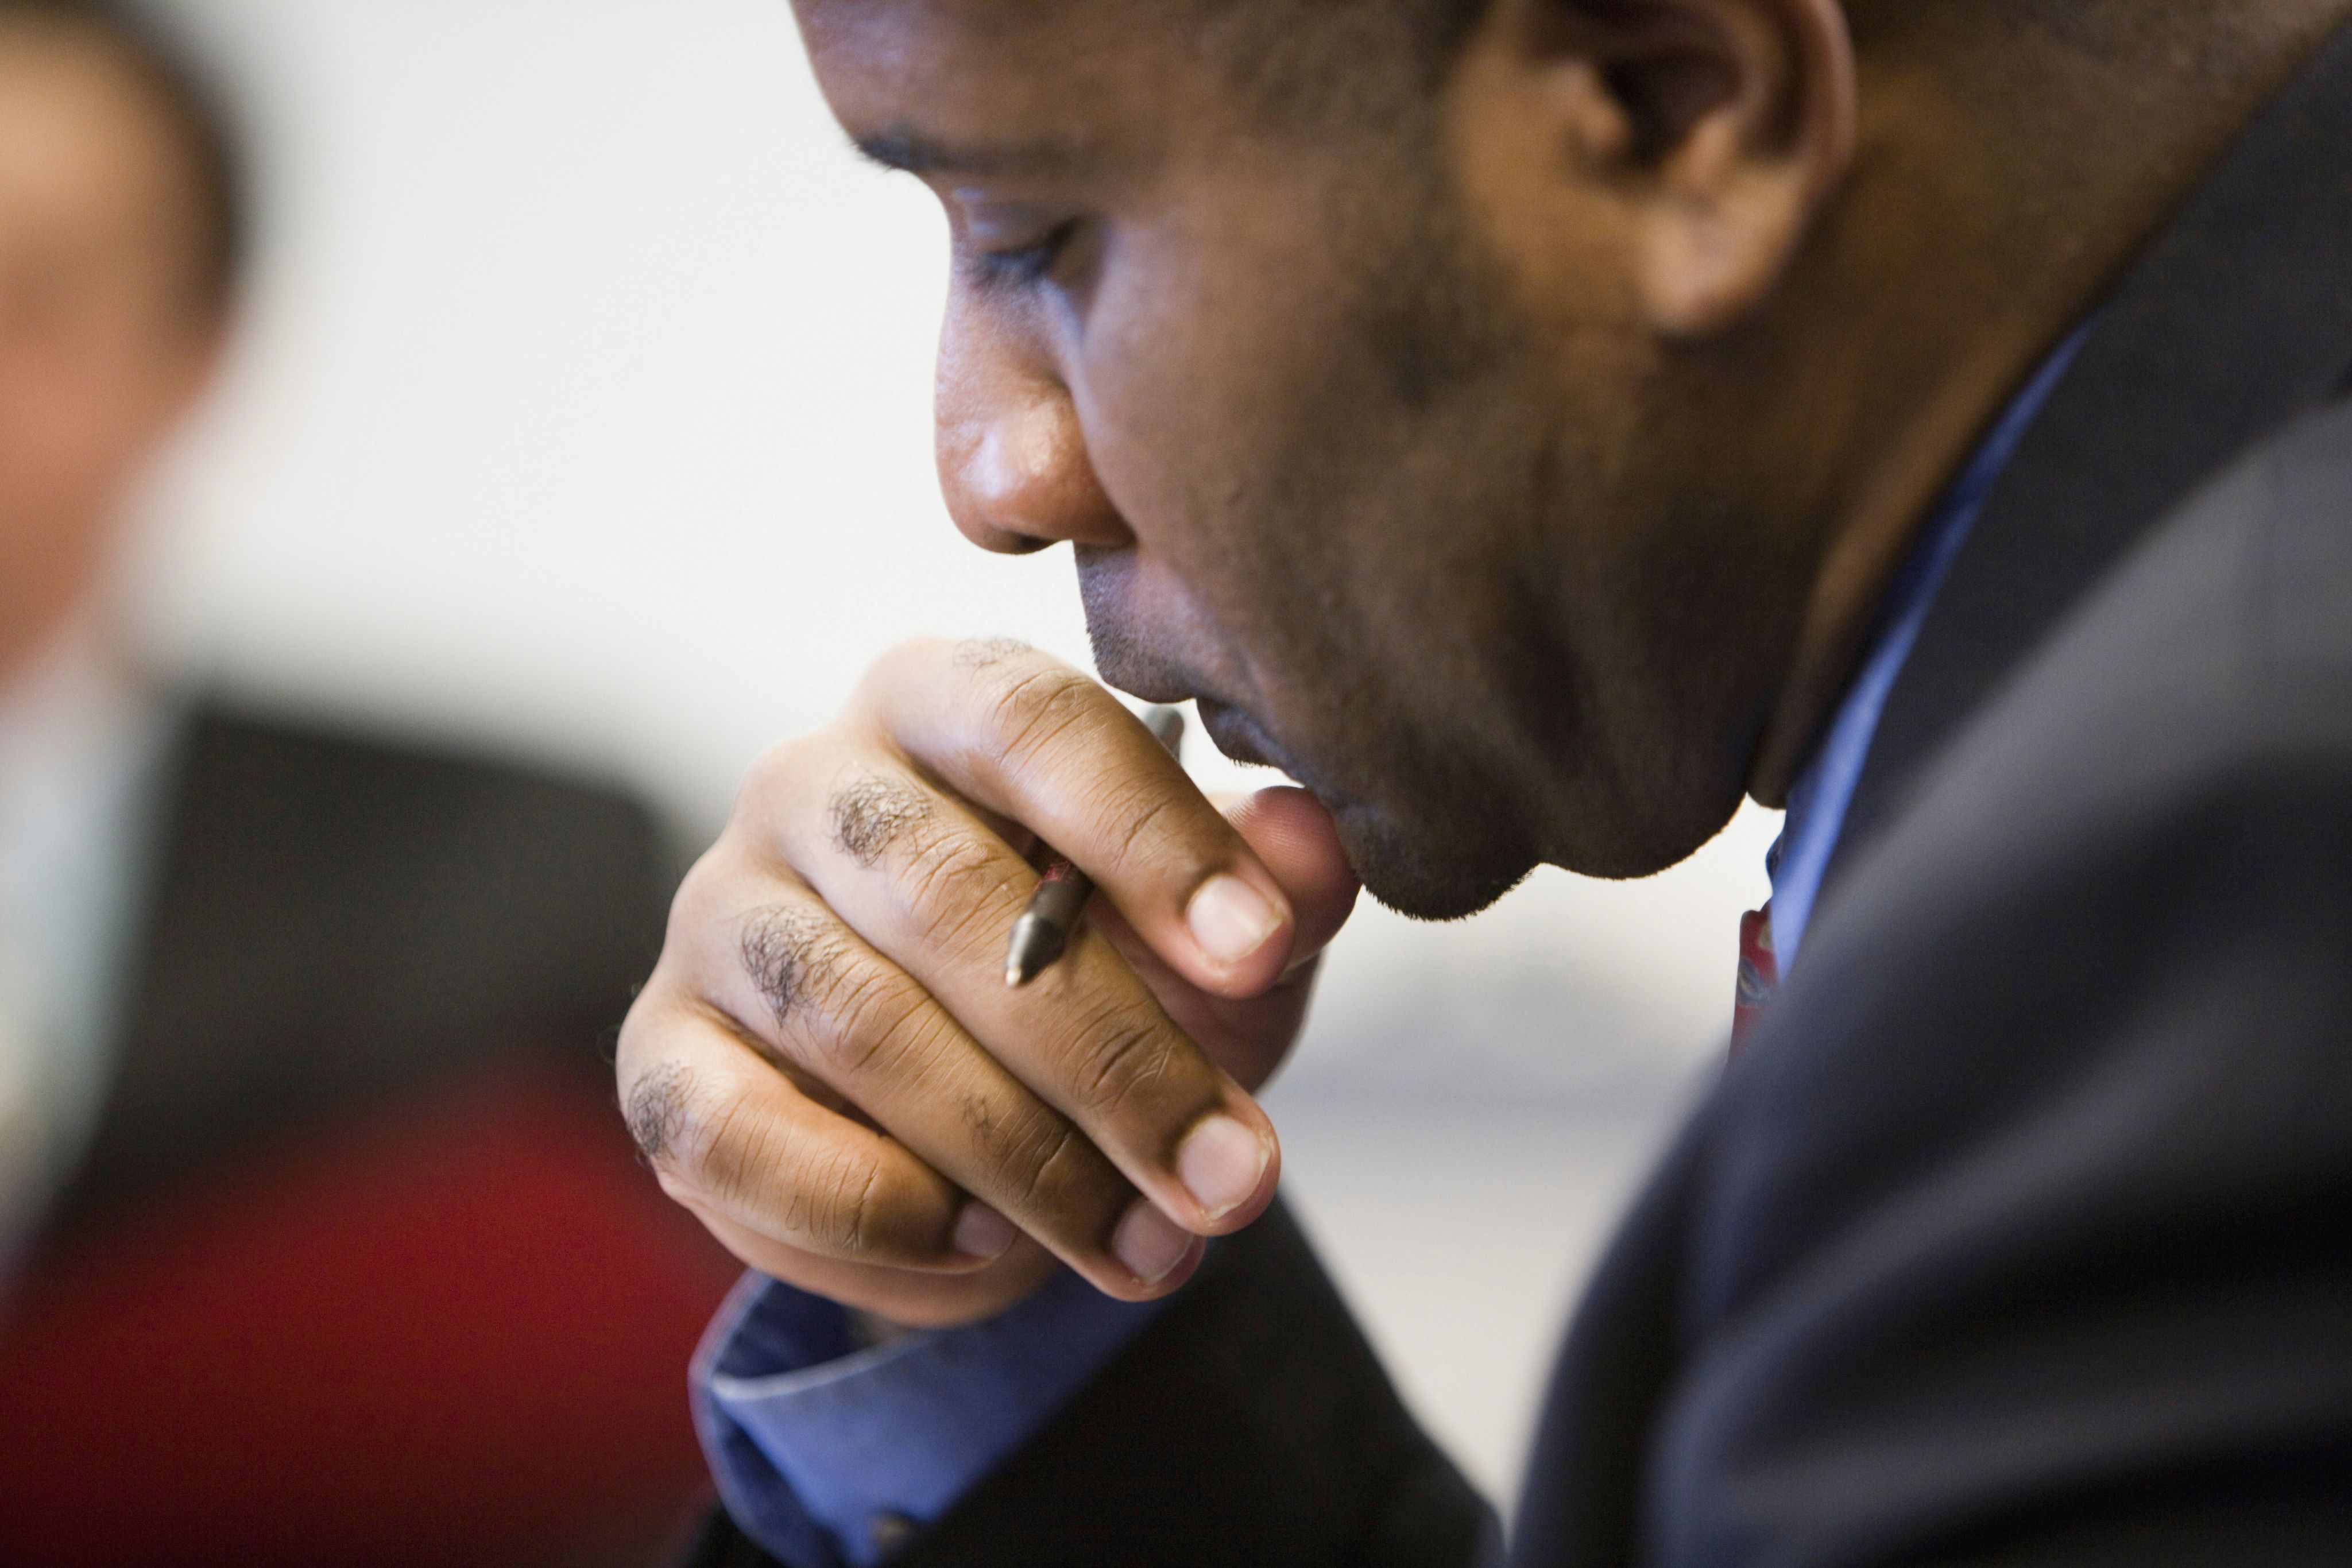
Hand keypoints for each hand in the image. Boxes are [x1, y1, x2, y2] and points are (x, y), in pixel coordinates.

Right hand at [615, 638, 1358, 1327]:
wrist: (986, 1122)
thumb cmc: (1113, 981)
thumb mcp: (1220, 943)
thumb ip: (1276, 889)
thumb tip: (1302, 851)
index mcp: (945, 702)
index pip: (1031, 724)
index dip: (1149, 839)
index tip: (1258, 959)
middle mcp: (811, 783)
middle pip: (949, 894)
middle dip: (1114, 1059)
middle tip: (1232, 1178)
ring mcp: (719, 915)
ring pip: (860, 1024)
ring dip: (1023, 1158)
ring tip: (1149, 1245)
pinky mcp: (660, 1057)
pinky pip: (733, 1133)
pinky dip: (870, 1205)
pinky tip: (981, 1242)